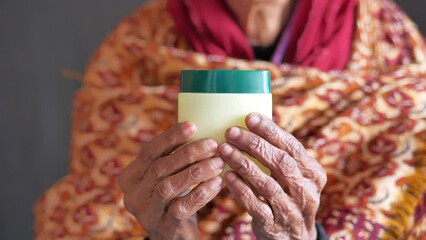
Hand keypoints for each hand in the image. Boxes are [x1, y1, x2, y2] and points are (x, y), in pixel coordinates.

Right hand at [118, 122, 223, 239]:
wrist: (174, 235)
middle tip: (212, 144)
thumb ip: (172, 156)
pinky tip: (217, 183)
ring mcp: (145, 213)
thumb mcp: (167, 176)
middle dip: (188, 153)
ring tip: (218, 162)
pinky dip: (201, 193)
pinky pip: (182, 207)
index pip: (148, 151)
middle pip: (159, 167)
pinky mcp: (162, 228)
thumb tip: (196, 125)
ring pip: (169, 186)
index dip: (170, 137)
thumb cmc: (174, 197)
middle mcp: (132, 194)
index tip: (193, 125)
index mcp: (130, 176)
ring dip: (196, 172)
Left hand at [218, 113, 326, 239]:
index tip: (249, 117)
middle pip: (281, 163)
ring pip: (267, 184)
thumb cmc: (288, 195)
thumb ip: (281, 155)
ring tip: (224, 149)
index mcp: (313, 173)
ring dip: (243, 164)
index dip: (270, 131)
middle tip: (232, 132)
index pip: (292, 147)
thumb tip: (253, 122)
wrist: (294, 238)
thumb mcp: (294, 176)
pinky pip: (256, 205)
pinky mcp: (274, 225)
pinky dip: (240, 189)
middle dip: (254, 144)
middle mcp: (306, 191)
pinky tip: (227, 176)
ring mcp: (291, 210)